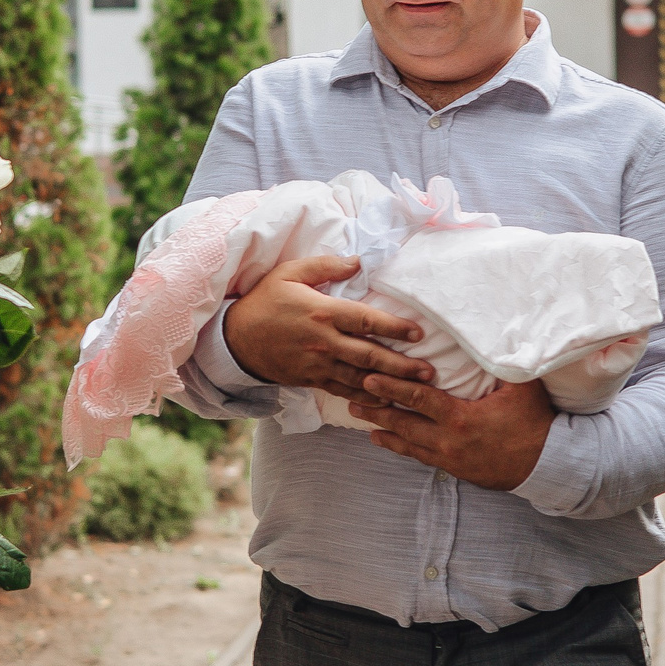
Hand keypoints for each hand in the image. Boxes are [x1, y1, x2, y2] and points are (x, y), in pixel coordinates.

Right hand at [222, 255, 434, 403]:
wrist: (236, 338)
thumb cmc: (265, 301)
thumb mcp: (290, 272)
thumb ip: (326, 266)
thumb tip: (358, 261)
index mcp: (322, 312)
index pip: (365, 320)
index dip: (394, 327)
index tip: (418, 333)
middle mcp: (324, 342)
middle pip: (369, 355)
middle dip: (402, 365)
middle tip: (429, 372)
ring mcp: (318, 365)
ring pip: (360, 379)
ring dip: (390, 386)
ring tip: (416, 390)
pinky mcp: (311, 380)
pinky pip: (343, 392)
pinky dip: (366, 400)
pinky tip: (385, 403)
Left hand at [349, 375, 555, 491]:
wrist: (546, 465)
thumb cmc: (534, 422)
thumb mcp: (522, 386)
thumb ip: (502, 360)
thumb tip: (494, 330)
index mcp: (460, 418)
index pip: (418, 399)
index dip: (391, 388)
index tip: (368, 380)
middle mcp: (447, 441)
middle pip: (403, 424)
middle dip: (376, 411)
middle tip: (350, 400)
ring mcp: (448, 458)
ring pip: (407, 444)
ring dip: (383, 431)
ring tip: (360, 421)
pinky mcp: (453, 469)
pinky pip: (419, 457)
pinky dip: (400, 447)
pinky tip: (385, 441)